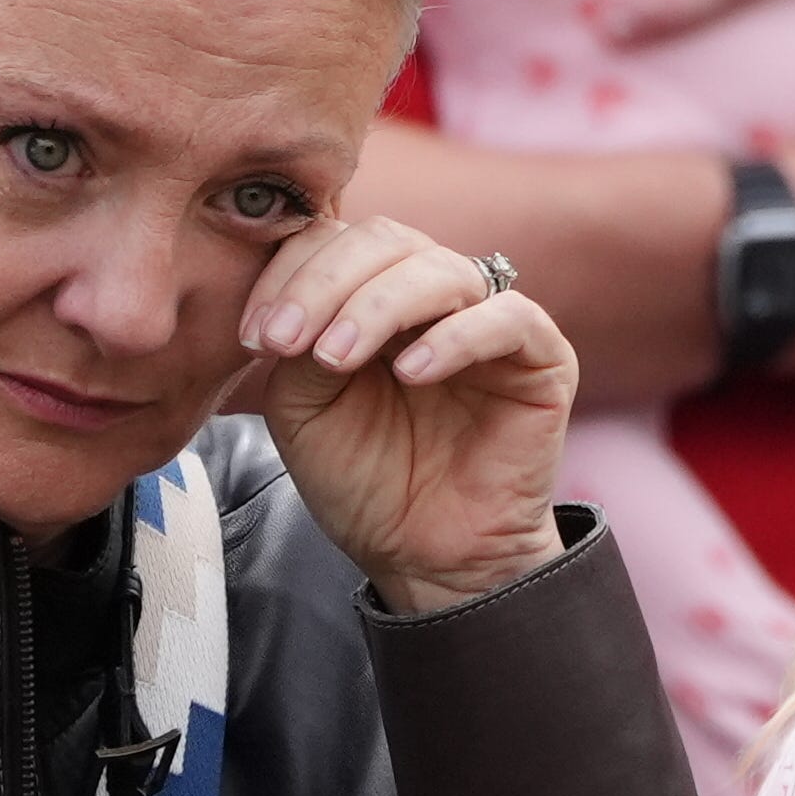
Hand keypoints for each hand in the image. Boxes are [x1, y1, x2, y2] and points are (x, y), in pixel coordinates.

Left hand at [232, 215, 576, 614]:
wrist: (424, 556)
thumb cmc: (364, 481)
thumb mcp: (304, 408)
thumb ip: (299, 343)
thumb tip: (297, 298)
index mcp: (374, 294)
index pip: (335, 240)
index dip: (290, 274)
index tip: (253, 337)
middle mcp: (433, 295)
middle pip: (383, 240)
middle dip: (324, 283)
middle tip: (284, 340)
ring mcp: (489, 318)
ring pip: (438, 269)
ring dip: (376, 306)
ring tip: (335, 359)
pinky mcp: (541, 356)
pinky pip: (507, 316)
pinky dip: (454, 337)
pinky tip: (411, 373)